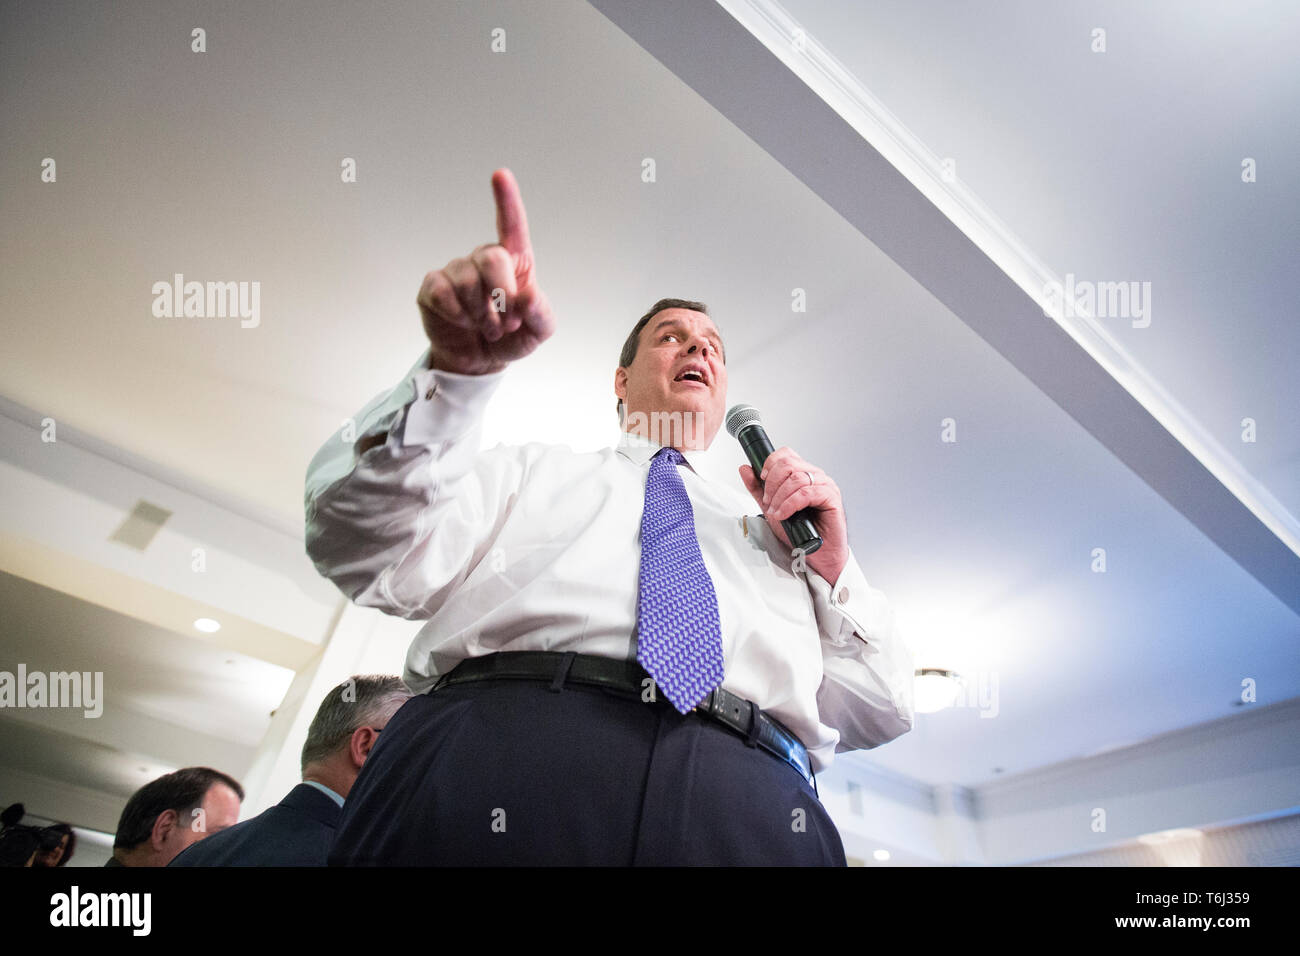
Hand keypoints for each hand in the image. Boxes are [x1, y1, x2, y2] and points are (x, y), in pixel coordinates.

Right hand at [417, 168, 555, 374]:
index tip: (500, 175)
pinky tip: (462, 322)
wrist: (480, 360)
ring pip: (466, 280)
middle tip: (506, 322)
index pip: (511, 225)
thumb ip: (540, 314)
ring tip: (488, 327)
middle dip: (502, 294)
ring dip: (481, 313)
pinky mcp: (433, 288)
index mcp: (515, 261)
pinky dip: (457, 314)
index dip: (506, 200)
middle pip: (491, 259)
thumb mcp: (538, 331)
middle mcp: (484, 259)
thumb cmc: (511, 337)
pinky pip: (442, 293)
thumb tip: (528, 296)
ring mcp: (456, 271)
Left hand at [739, 447, 848, 582]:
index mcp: (803, 473)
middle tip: (768, 501)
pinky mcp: (831, 497)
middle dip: (771, 484)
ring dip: (779, 497)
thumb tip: (745, 469)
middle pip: (788, 464)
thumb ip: (758, 489)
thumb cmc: (799, 532)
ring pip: (796, 478)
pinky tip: (784, 514)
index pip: (786, 454)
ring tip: (776, 512)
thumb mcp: (771, 507)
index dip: (770, 463)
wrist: (815, 554)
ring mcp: (825, 485)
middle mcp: (815, 476)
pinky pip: (806, 493)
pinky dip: (790, 504)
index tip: (762, 478)